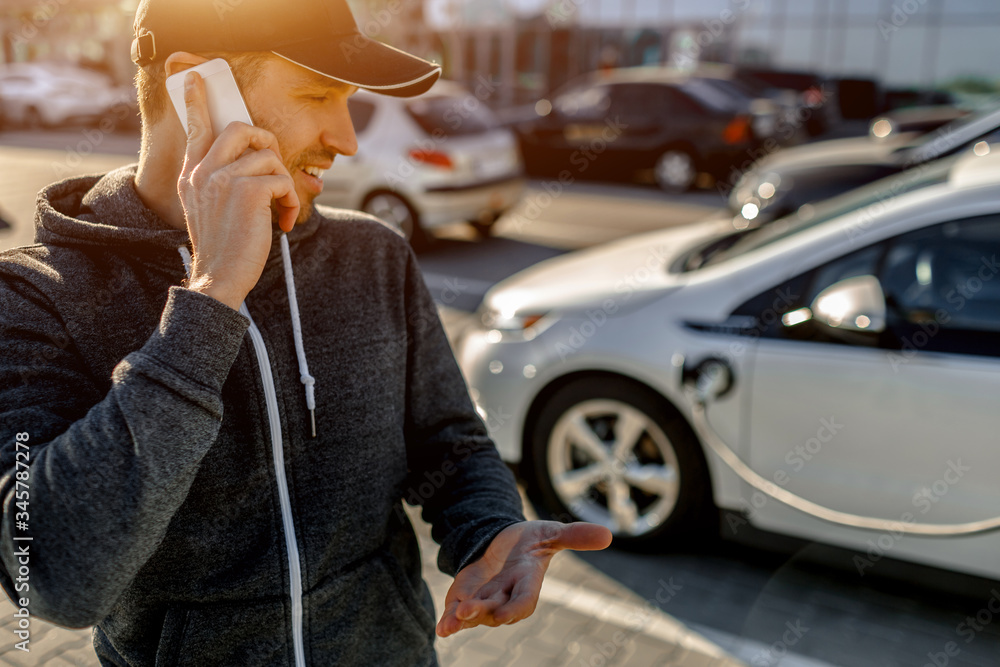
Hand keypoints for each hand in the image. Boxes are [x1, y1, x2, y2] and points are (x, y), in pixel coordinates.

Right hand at [177, 71, 298, 310]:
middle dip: (265, 140)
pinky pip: (281, 180)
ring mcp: (222, 179)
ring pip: (268, 157)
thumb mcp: (206, 207)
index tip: (195, 77)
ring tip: (279, 209)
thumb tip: (249, 160)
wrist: (218, 278)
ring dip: (284, 184)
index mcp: (191, 174)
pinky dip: (289, 200)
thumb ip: (216, 180)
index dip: (195, 101)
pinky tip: (282, 221)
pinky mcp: (247, 192)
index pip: (194, 128)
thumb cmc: (222, 247)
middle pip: (239, 128)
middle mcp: (202, 171)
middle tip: (273, 166)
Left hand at [436, 521, 611, 636]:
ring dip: (463, 618)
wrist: (501, 544)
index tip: (505, 614)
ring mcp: (485, 600)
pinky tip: (442, 627)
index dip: (514, 608)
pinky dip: (450, 621)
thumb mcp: (550, 532)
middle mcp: (506, 596)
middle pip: (496, 610)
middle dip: (483, 611)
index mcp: (527, 582)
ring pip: (475, 615)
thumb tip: (609, 534)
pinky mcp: (467, 599)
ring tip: (451, 621)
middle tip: (468, 610)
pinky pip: (458, 614)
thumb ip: (575, 536)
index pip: (523, 601)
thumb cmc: (530, 541)